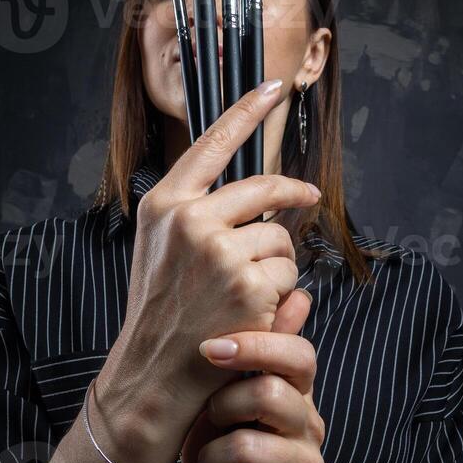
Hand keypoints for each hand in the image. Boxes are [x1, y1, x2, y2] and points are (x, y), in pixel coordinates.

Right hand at [96, 78, 321, 462]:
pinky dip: (281, 296)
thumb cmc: (162, 316)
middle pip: (264, 188)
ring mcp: (219, 249)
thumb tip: (259, 195)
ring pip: (280, 238)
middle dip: (291, 196)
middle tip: (309, 198)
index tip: (273, 86)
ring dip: (277, 265)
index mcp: (164, 204)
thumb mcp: (161, 252)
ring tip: (244, 297)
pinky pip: (289, 275)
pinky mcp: (248, 281)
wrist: (152, 376)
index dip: (246, 110)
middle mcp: (189, 218)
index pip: (212, 143)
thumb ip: (198, 215)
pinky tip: (252, 314)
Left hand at [180, 288, 325, 462]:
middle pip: (270, 394)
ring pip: (248, 447)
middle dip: (222, 406)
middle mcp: (310, 425)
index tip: (208, 351)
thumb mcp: (234, 394)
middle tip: (208, 420)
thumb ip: (255, 352)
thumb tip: (298, 293)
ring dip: (211, 457)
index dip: (255, 346)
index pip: (298, 354)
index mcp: (297, 391)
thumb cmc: (232, 444)